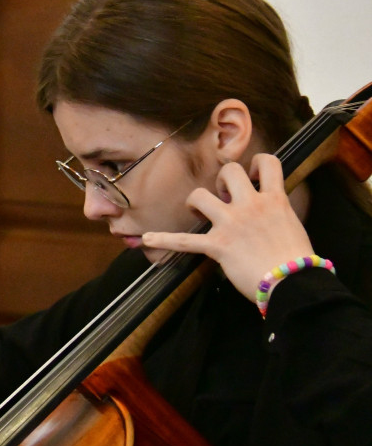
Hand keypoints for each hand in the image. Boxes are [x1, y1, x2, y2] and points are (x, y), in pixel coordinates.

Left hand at [142, 154, 313, 300]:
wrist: (293, 283)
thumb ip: (276, 212)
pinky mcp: (218, 245)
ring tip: (199, 212)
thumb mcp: (292, 225)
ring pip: (200, 194)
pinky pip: (185, 240)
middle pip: (229, 170)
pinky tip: (147, 239)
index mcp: (274, 200)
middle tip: (225, 196)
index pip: (267, 162)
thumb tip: (266, 210)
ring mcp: (232, 224)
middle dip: (222, 179)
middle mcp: (251, 206)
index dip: (256, 164)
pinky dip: (163, 239)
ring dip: (196, 201)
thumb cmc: (297, 261)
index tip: (252, 176)